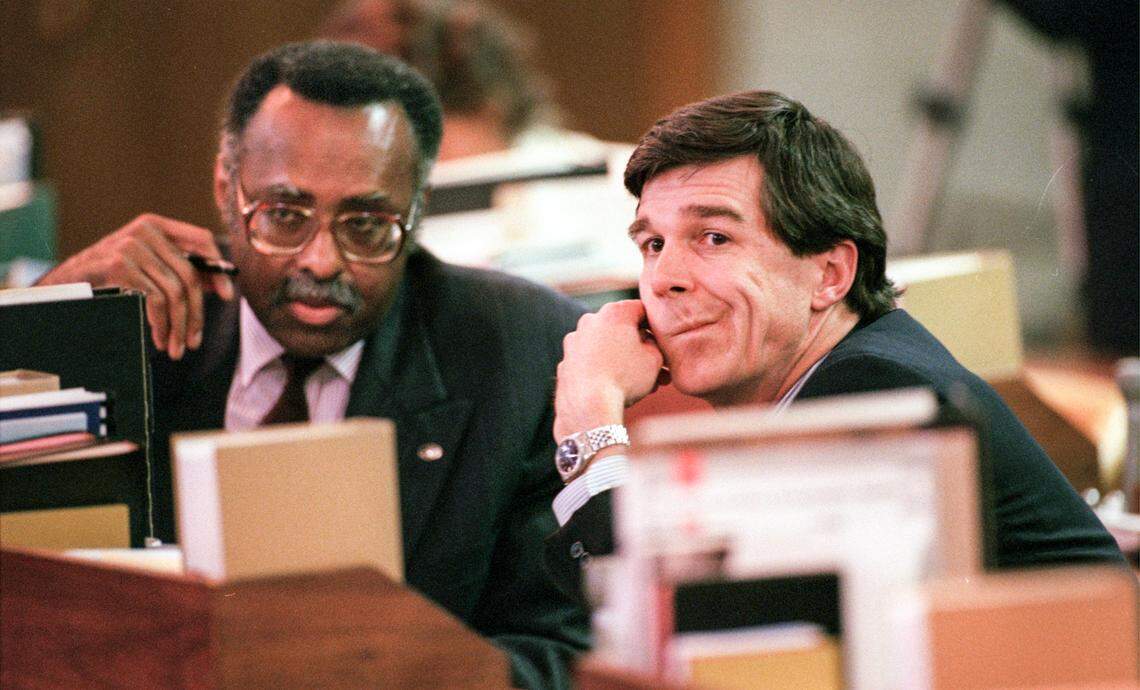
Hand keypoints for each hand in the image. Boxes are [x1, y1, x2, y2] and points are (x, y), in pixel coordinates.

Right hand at [38, 214, 234, 358]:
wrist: (63, 284)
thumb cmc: (108, 277)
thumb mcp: (146, 266)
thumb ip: (179, 268)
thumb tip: (219, 284)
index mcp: (156, 226)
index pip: (201, 239)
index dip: (218, 268)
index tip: (227, 296)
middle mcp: (145, 231)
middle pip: (189, 275)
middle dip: (196, 313)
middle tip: (194, 340)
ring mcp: (131, 247)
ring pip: (174, 292)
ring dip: (178, 326)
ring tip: (175, 347)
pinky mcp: (119, 266)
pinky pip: (154, 300)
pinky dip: (161, 323)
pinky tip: (158, 338)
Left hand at [554, 300, 668, 439]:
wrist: (588, 406)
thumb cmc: (624, 378)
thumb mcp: (655, 359)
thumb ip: (655, 345)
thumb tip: (648, 344)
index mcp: (614, 313)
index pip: (641, 310)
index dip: (656, 327)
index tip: (664, 343)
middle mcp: (590, 321)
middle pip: (622, 331)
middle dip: (641, 349)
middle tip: (659, 369)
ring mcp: (574, 342)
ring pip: (606, 348)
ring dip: (624, 362)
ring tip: (644, 386)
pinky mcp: (566, 363)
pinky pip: (591, 363)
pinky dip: (603, 372)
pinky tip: (617, 390)